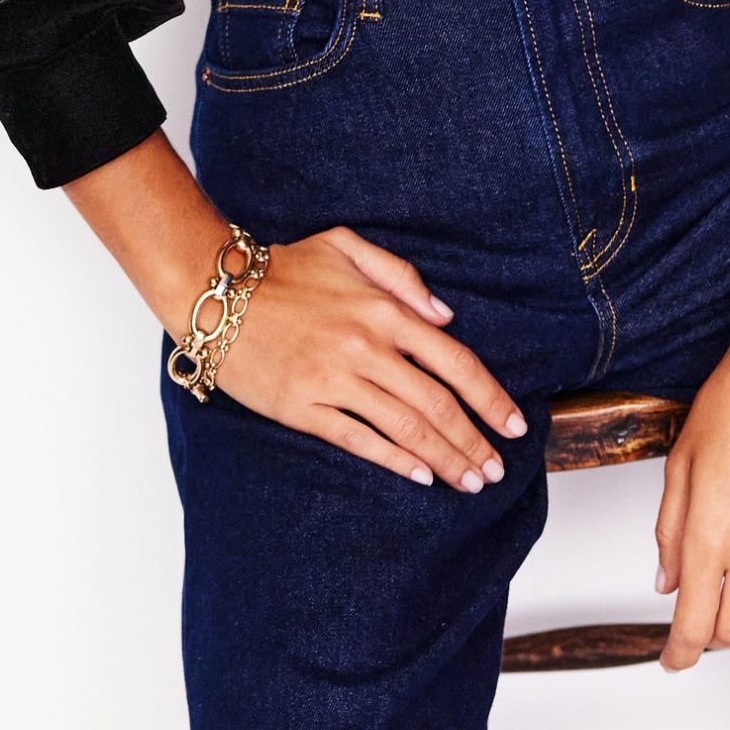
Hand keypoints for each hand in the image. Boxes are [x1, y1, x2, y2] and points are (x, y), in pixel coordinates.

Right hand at [198, 225, 529, 491]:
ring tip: (469, 482)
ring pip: (405, 427)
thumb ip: (400, 276)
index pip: (455, 362)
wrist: (216, 294)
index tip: (514, 426)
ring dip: (443, 458)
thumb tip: (444, 317)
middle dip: (474, 441)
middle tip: (496, 470)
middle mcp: (367, 347)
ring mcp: (335, 379)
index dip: (490, 398)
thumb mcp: (345, 247)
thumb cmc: (283, 269)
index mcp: (384, 311)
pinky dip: (393, 460)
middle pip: (437, 404)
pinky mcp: (303, 407)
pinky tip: (419, 477)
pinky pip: (359, 439)